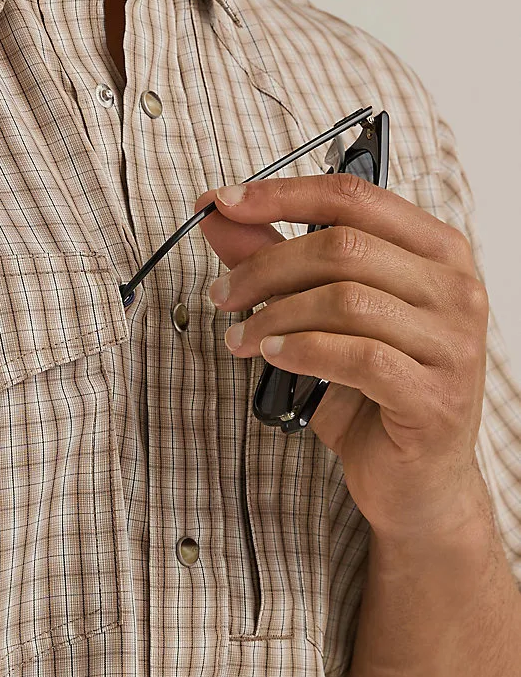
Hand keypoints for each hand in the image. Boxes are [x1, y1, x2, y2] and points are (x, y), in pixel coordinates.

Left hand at [193, 174, 490, 540]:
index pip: (354, 196)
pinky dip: (302, 351)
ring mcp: (453, 342)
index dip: (281, 195)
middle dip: (265, 266)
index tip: (224, 204)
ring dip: (274, 314)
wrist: (417, 481)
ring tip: (239, 337)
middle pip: (343, 246)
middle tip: (223, 293)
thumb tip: (221, 217)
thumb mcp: (321, 315)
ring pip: (346, 299)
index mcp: (435, 251)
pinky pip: (358, 356)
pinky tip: (271, 356)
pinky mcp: (436, 396)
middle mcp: (455, 288)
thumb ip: (278, 260)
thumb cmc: (373, 393)